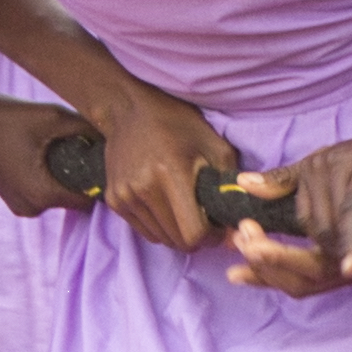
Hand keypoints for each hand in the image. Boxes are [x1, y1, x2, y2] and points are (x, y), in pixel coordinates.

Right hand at [0, 91, 93, 220]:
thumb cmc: (6, 117)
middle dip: (83, 175)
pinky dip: (49, 176)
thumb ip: (86, 129)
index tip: (106, 158)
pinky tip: (45, 152)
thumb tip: (116, 137)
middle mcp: (32, 209)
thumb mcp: (52, 117)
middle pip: (75, 198)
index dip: (102, 179)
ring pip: (58, 195)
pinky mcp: (11, 198)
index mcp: (43, 195)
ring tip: (63, 145)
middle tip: (86, 146)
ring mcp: (19, 206)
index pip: (90, 199)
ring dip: (65, 175)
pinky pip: (42, 192)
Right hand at [84, 85, 236, 255]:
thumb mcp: (214, 144)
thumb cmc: (177, 124)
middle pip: (177, 241)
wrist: (128, 111)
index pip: (193, 234)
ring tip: (184, 210)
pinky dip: (160, 227)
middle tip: (204, 219)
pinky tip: (166, 206)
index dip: (211, 237)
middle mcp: (144, 188)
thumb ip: (229, 182)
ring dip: (177, 233)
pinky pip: (144, 231)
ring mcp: (125, 196)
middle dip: (196, 237)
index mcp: (171, 173)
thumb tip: (237, 218)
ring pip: (160, 239)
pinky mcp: (114, 200)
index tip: (217, 226)